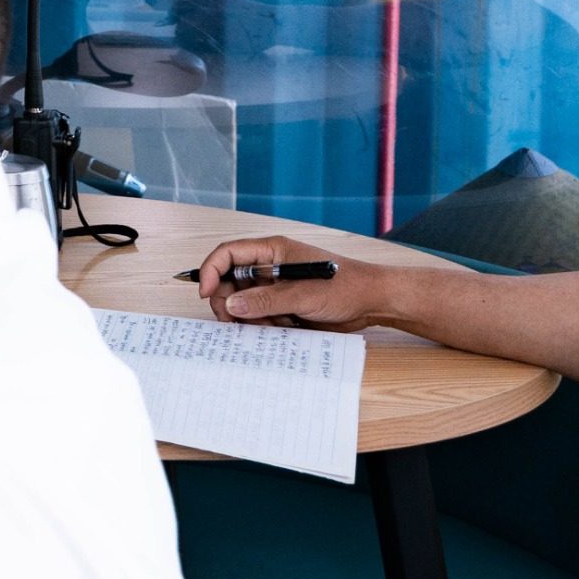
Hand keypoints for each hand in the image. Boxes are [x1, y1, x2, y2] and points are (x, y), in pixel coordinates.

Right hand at [196, 235, 399, 331]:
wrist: (374, 302)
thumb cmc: (346, 287)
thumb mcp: (304, 294)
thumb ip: (266, 300)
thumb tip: (231, 305)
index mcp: (272, 251)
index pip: (228, 254)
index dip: (211, 271)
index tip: (205, 293)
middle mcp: (270, 266)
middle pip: (230, 280)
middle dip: (229, 301)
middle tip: (233, 322)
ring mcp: (276, 285)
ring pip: (244, 301)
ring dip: (250, 317)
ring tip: (272, 326)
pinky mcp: (283, 303)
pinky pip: (260, 314)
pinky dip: (264, 324)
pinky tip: (282, 328)